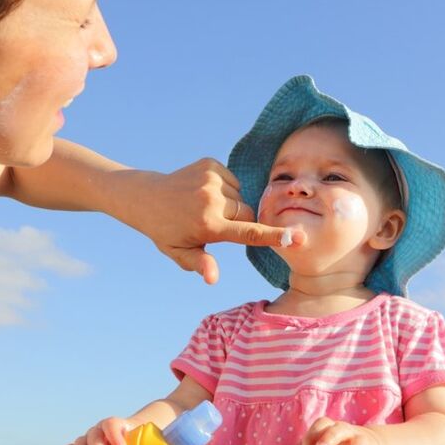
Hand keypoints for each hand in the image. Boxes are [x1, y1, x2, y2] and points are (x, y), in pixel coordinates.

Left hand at [107, 158, 304, 283]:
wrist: (146, 197)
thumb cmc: (165, 230)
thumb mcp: (180, 252)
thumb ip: (200, 264)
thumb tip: (213, 279)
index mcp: (208, 225)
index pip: (249, 233)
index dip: (275, 236)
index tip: (298, 237)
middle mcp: (212, 200)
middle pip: (248, 213)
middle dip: (239, 220)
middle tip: (215, 224)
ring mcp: (211, 178)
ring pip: (241, 196)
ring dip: (231, 204)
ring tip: (205, 207)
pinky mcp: (210, 164)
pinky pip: (233, 180)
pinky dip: (226, 189)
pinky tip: (205, 193)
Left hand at [289, 417, 388, 444]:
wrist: (367, 442)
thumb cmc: (337, 443)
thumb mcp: (321, 444)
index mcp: (331, 427)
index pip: (321, 424)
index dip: (313, 433)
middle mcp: (346, 431)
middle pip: (337, 429)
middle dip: (329, 438)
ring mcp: (361, 440)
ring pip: (359, 442)